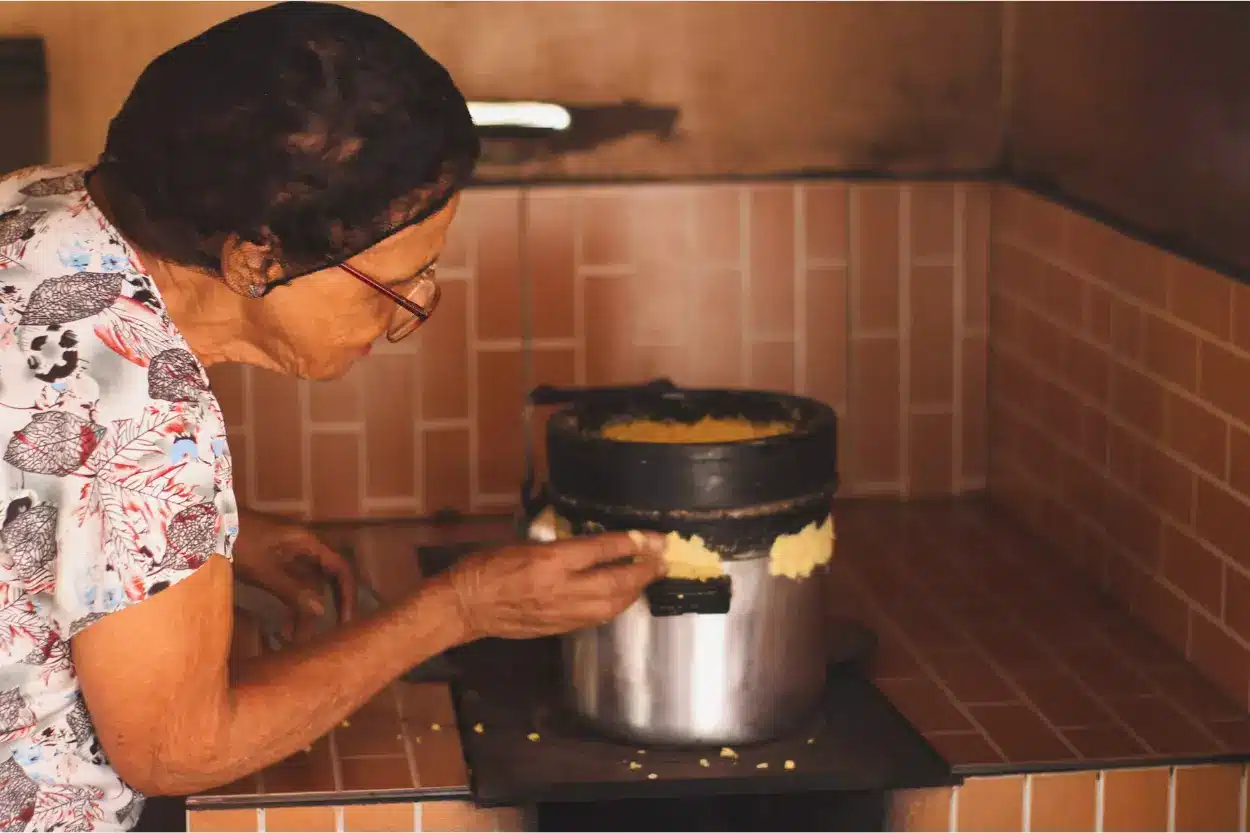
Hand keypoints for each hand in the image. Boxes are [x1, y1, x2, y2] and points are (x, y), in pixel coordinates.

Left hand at [231, 510, 357, 637]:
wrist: (207, 524)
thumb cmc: (238, 542)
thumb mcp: (264, 570)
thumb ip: (292, 590)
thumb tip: (321, 611)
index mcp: (308, 544)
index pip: (340, 569)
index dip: (347, 594)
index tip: (345, 622)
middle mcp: (303, 549)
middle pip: (325, 581)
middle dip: (323, 610)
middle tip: (319, 638)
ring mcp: (288, 556)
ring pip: (306, 587)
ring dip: (303, 612)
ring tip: (292, 638)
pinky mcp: (273, 564)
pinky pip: (290, 587)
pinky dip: (289, 605)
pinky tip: (282, 627)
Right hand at [445, 532, 667, 639]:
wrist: (464, 606)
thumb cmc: (486, 566)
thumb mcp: (522, 544)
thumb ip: (558, 547)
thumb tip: (590, 546)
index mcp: (550, 560)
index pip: (602, 550)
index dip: (633, 543)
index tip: (656, 538)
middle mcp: (561, 588)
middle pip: (616, 582)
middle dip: (643, 572)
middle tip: (663, 560)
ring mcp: (562, 612)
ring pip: (611, 605)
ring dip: (634, 591)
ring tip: (648, 578)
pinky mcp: (559, 629)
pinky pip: (596, 617)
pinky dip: (615, 606)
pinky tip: (622, 598)